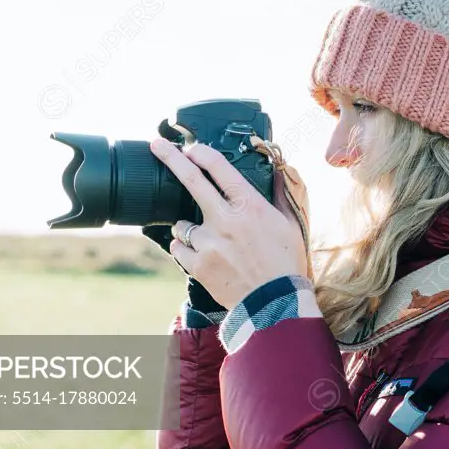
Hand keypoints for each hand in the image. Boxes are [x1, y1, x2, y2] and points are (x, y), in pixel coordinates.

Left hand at [150, 138, 308, 309]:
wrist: (274, 303)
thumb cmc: (286, 262)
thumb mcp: (291, 223)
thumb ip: (282, 194)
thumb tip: (282, 169)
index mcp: (249, 205)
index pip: (219, 167)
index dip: (202, 152)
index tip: (192, 147)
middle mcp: (225, 219)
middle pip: (190, 180)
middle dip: (170, 158)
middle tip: (157, 145)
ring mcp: (208, 242)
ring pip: (182, 223)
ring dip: (188, 226)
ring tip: (208, 239)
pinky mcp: (197, 264)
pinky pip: (179, 248)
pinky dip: (185, 248)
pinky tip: (201, 254)